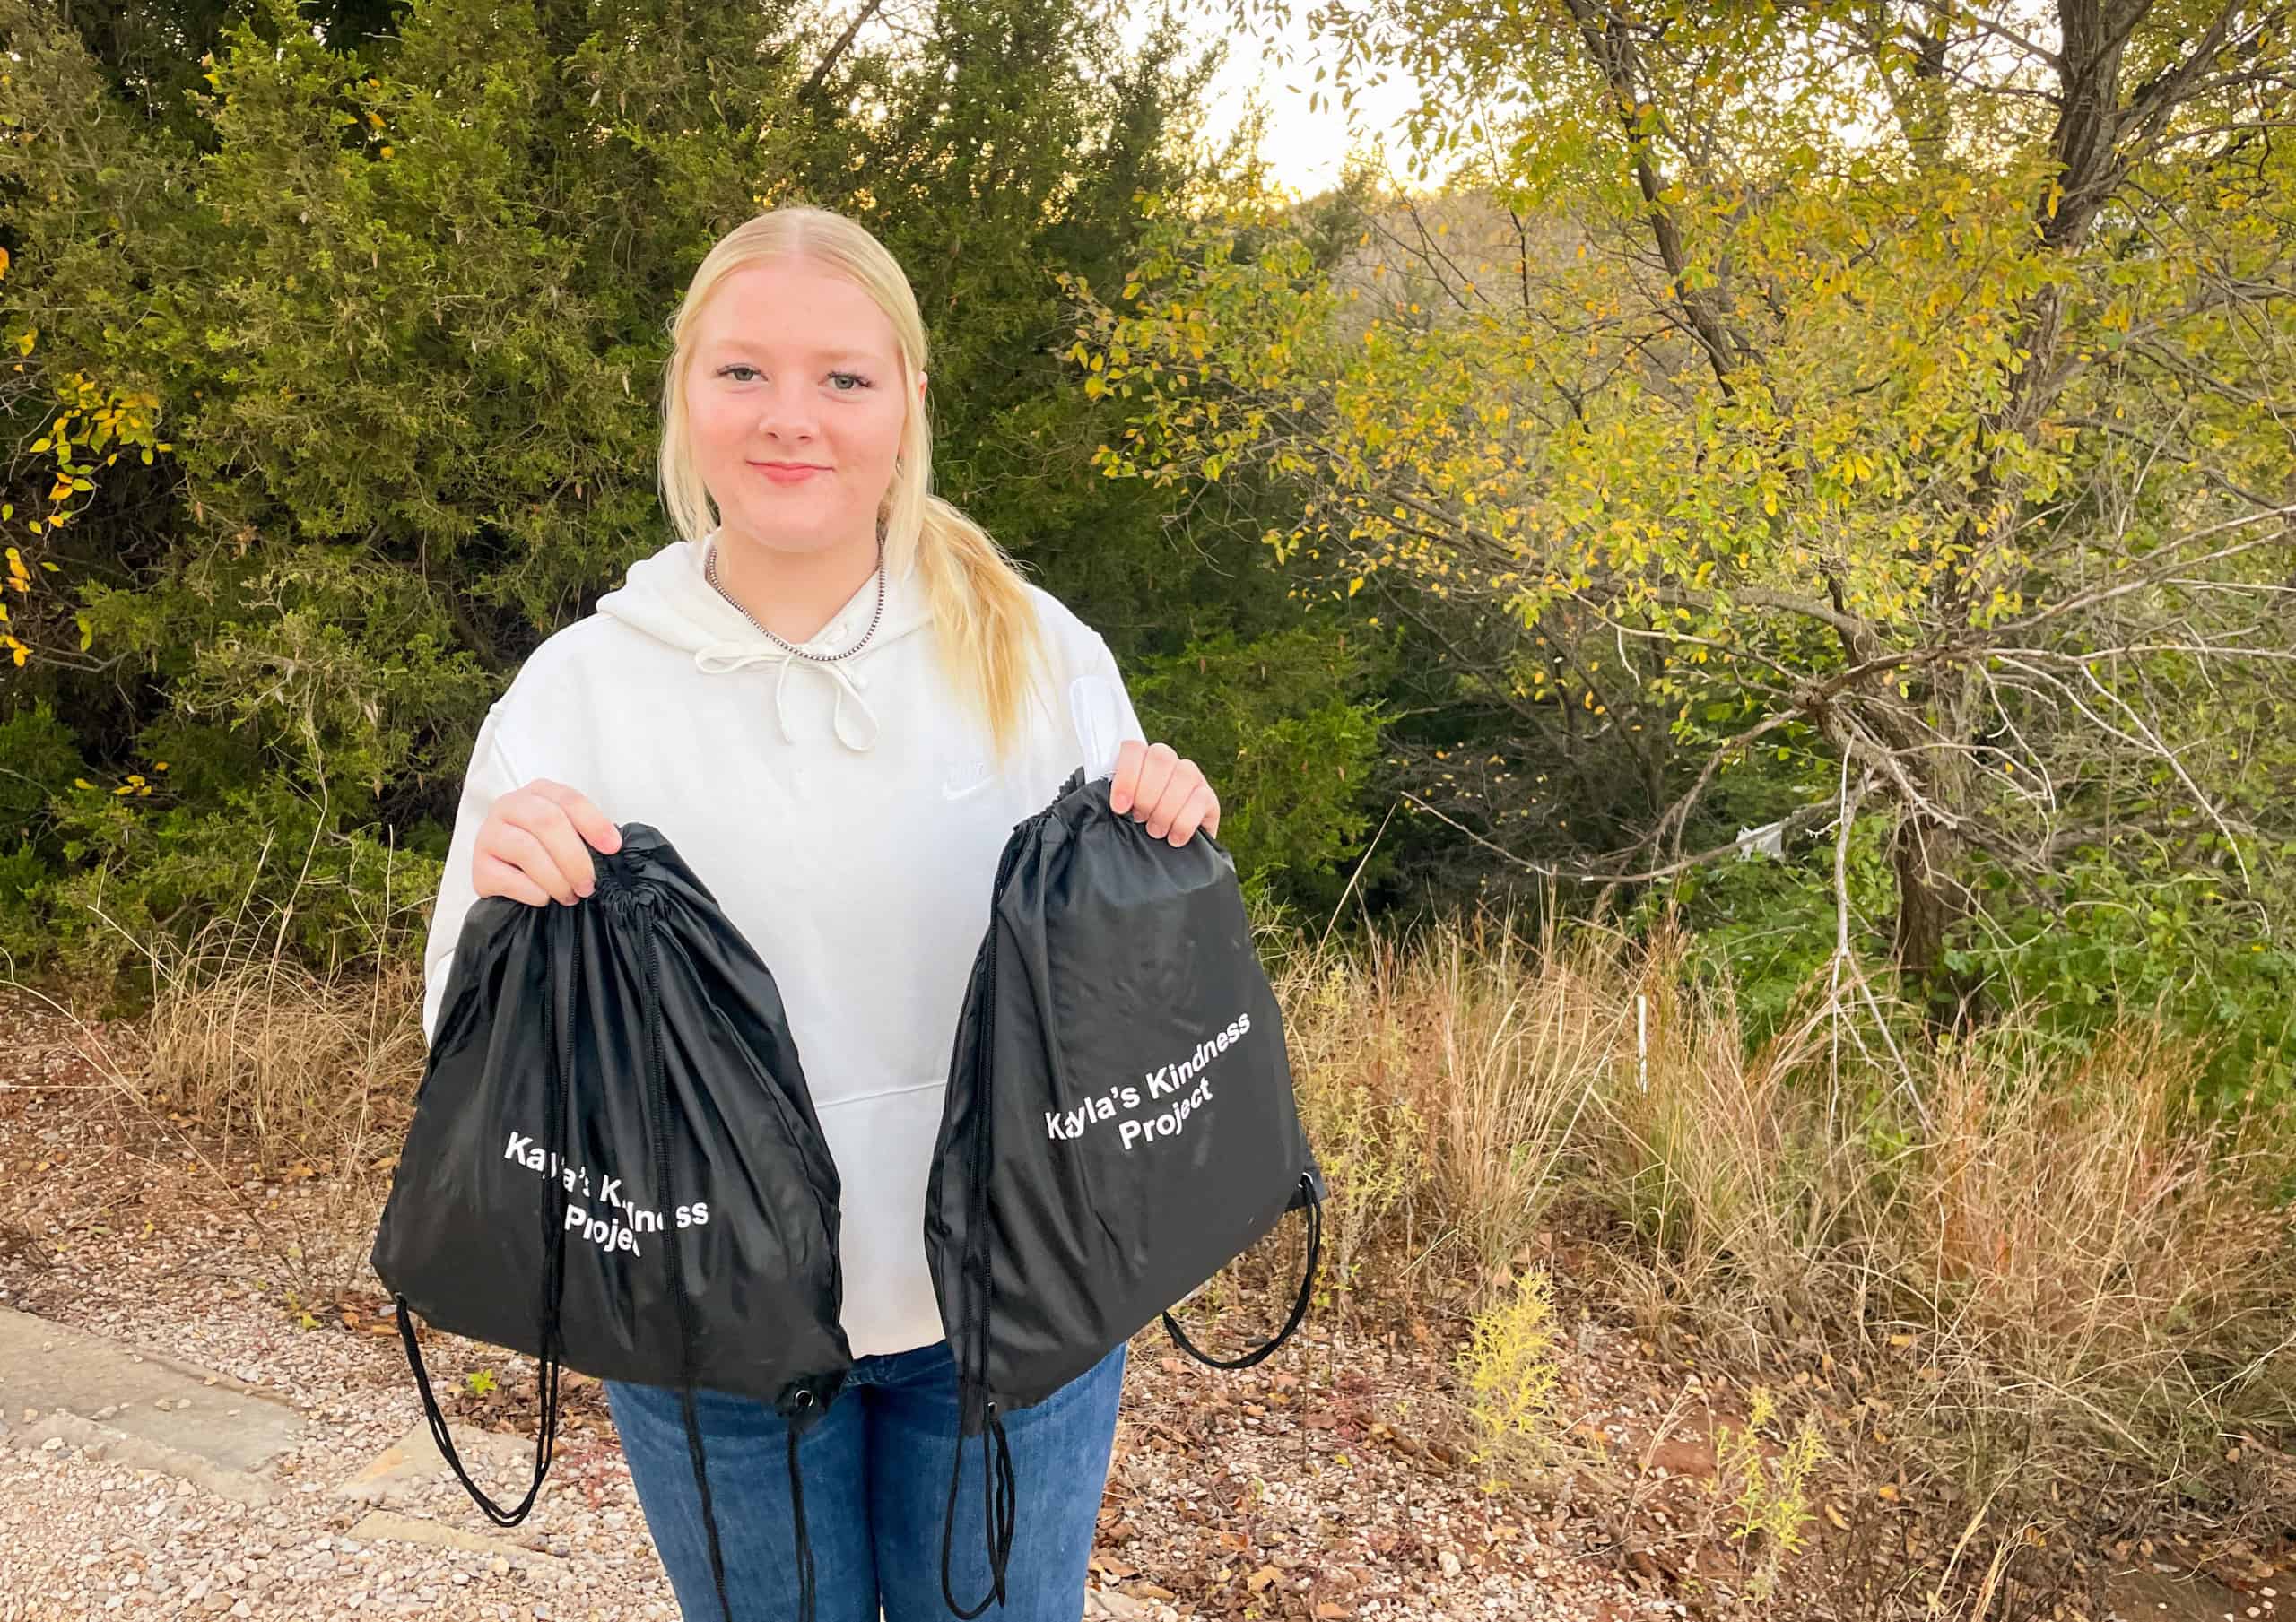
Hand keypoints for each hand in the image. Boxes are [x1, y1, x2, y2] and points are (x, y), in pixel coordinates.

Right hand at [472, 779, 622, 905]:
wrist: (505, 877)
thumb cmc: (545, 852)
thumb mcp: (566, 834)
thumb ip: (584, 834)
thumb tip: (612, 848)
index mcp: (537, 792)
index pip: (568, 800)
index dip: (594, 823)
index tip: (613, 848)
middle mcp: (509, 805)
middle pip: (547, 822)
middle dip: (575, 858)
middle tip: (588, 884)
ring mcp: (489, 833)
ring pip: (528, 850)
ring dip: (557, 879)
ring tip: (570, 896)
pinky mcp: (478, 865)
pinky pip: (509, 878)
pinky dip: (534, 892)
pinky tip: (543, 898)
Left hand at [1108, 741, 1219, 846]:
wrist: (1164, 851)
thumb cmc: (1137, 827)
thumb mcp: (1120, 812)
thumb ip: (1113, 801)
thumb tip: (1099, 803)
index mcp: (1140, 760)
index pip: (1133, 749)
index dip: (1126, 776)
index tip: (1119, 807)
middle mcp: (1168, 762)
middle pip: (1160, 758)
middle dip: (1146, 794)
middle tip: (1139, 818)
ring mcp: (1192, 777)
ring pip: (1183, 775)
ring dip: (1165, 809)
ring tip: (1155, 831)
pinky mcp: (1209, 798)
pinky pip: (1200, 800)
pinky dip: (1184, 822)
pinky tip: (1174, 838)